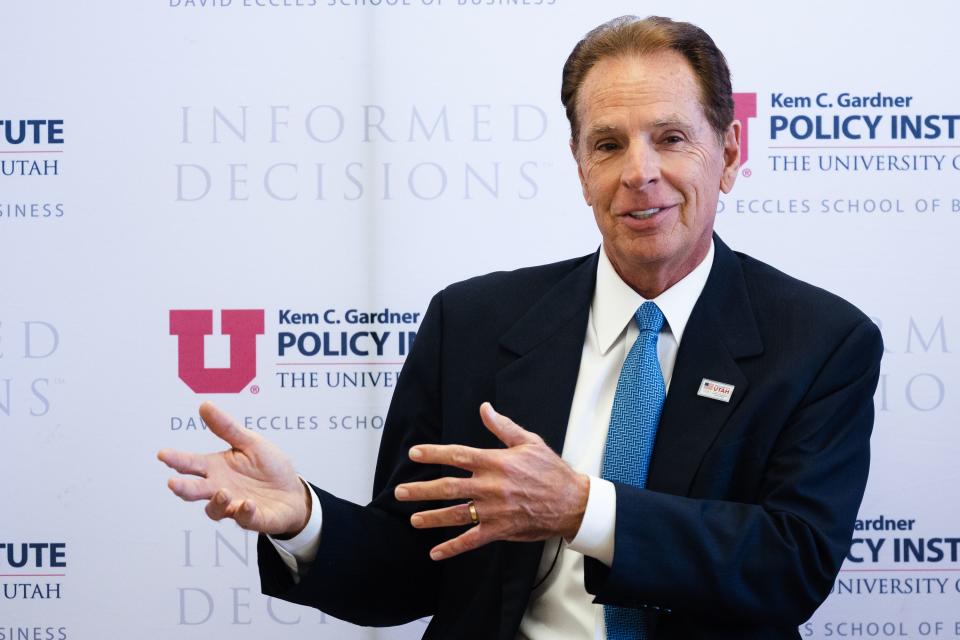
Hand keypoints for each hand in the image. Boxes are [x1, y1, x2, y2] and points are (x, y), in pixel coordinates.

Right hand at [158, 401, 309, 536]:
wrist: (294, 491)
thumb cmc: (269, 466)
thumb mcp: (250, 442)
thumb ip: (227, 428)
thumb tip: (204, 405)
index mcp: (217, 468)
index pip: (191, 463)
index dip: (176, 459)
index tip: (163, 454)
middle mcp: (220, 488)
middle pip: (195, 490)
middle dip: (184, 488)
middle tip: (173, 483)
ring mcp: (234, 506)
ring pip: (215, 509)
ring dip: (217, 502)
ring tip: (222, 492)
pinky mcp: (253, 519)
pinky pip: (244, 519)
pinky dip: (244, 512)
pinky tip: (247, 504)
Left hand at [395, 402, 588, 560]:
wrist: (571, 502)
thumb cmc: (550, 470)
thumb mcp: (529, 442)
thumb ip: (503, 427)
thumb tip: (484, 408)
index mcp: (496, 462)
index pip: (458, 455)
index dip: (434, 454)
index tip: (414, 453)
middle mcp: (491, 486)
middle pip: (448, 487)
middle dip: (421, 490)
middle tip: (400, 492)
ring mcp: (494, 510)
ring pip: (456, 514)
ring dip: (432, 517)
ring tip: (412, 519)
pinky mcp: (500, 530)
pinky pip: (471, 540)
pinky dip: (452, 547)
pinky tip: (435, 552)